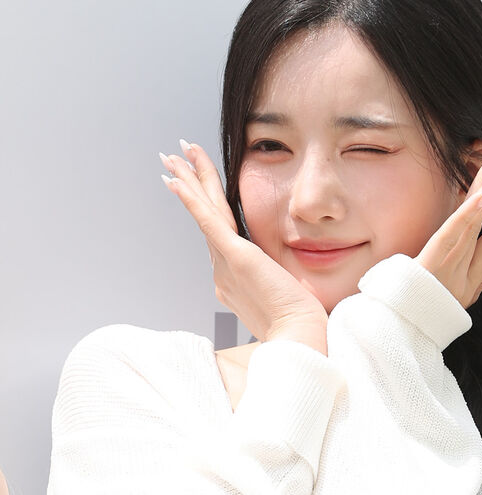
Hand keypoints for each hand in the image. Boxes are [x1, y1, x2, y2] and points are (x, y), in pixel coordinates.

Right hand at [159, 140, 328, 343]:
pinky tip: (177, 180)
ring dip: (190, 180)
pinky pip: (210, 222)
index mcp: (231, 280)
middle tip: (171, 158)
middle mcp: (222, 271)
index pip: (218, 234)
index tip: (194, 188)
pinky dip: (193, 200)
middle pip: (205, 217)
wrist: (298, 339)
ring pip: (205, 212)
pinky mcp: (237, 258)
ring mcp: (226, 265)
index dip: (204, 207)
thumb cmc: (298, 326)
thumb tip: (281, 279)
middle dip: (189, 184)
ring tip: (173, 155)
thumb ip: (276, 284)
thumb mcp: (283, 298)